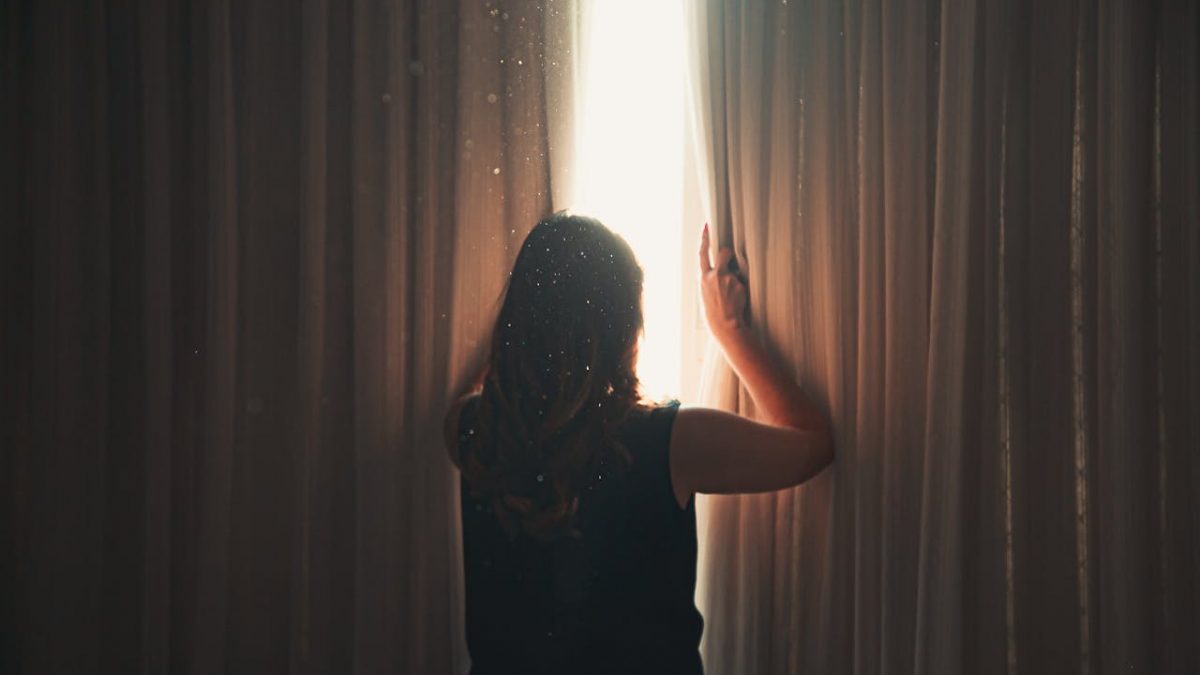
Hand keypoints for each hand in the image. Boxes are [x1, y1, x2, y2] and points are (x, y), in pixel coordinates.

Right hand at [698, 223, 747, 340]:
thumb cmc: (715, 311)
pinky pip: (742, 281)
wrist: (725, 324)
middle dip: (727, 252)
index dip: (705, 239)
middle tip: (730, 255)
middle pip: (723, 253)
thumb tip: (720, 268)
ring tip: (732, 296)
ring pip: (735, 271)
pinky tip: (738, 300)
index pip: (703, 253)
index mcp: (703, 278)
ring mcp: (727, 279)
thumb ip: (710, 278)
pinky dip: (741, 288)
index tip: (707, 227)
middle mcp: (714, 275)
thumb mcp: (706, 292)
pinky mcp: (738, 284)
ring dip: (736, 279)